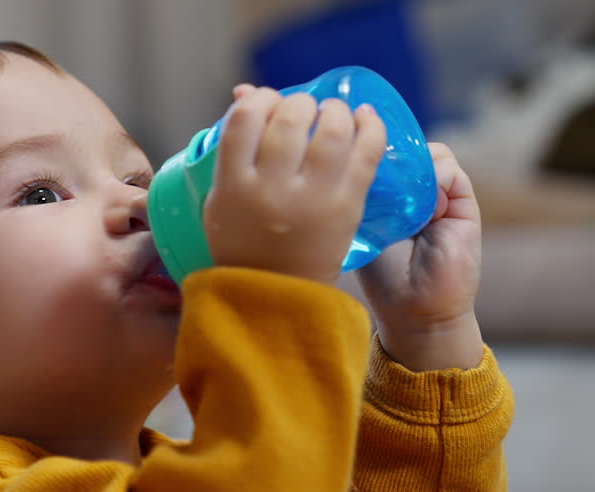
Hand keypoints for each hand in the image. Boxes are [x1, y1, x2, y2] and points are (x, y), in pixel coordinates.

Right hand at [203, 84, 386, 284]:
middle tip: (304, 111)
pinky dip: (372, 127)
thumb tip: (247, 91)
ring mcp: (312, 198)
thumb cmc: (246, 243)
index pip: (244, 118)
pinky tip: (367, 118)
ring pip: (332, 129)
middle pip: (290, 118)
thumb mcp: (223, 200)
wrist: (277, 296)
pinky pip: (367, 153)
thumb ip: (234, 149)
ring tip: (333, 115)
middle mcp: (272, 189)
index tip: (267, 104)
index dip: (259, 99)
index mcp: (233, 186)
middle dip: (300, 103)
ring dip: (335, 110)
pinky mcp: (347, 207)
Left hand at [356, 143, 484, 370]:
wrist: (417, 310)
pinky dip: (435, 176)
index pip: (383, 156)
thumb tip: (365, 153)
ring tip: (402, 199)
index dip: (371, 147)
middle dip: (391, 152)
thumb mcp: (366, 228)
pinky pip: (450, 168)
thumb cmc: (384, 278)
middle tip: (376, 165)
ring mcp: (440, 195)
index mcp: (390, 196)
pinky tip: (425, 205)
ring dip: (414, 167)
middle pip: (405, 150)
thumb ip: (369, 193)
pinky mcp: (463, 202)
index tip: (356, 145)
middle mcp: (414, 192)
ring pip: (428, 153)